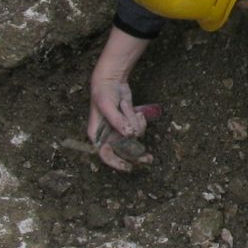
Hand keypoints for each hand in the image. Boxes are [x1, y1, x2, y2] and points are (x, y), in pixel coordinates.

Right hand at [88, 29, 156, 169]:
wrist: (111, 79)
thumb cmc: (103, 93)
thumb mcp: (108, 106)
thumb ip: (118, 121)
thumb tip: (129, 135)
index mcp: (97, 135)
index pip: (106, 155)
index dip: (116, 163)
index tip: (129, 167)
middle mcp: (108, 135)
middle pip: (123, 151)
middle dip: (136, 154)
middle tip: (149, 159)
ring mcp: (119, 130)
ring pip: (134, 138)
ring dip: (136, 124)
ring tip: (128, 107)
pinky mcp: (128, 124)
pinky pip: (138, 129)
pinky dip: (140, 120)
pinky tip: (135, 110)